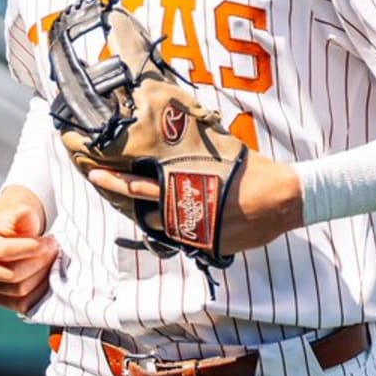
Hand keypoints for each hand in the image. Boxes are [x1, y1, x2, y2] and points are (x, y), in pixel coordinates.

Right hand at [0, 192, 58, 312]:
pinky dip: (40, 291)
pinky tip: (48, 275)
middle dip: (40, 262)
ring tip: (52, 259)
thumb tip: (26, 216)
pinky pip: (22, 304)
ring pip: (19, 290)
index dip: (31, 248)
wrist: (11, 237)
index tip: (51, 241)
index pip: (3, 251)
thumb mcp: (18, 214)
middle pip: (12, 274)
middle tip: (54, 249)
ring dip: (42, 275)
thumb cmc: (15, 224)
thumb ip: (22, 214)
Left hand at [86, 151, 302, 254]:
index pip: (139, 185)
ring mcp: (194, 230)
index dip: (114, 179)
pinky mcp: (209, 245)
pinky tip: (187, 217)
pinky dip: (183, 228)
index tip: (94, 172)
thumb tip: (184, 130)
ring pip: (160, 226)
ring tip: (146, 202)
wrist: (282, 199)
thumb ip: (198, 154)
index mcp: (185, 184)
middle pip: (140, 206)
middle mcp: (184, 209)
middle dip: (118, 189)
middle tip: (97, 177)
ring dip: (152, 215)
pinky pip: (186, 238)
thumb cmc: (255, 172)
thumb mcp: (222, 156)